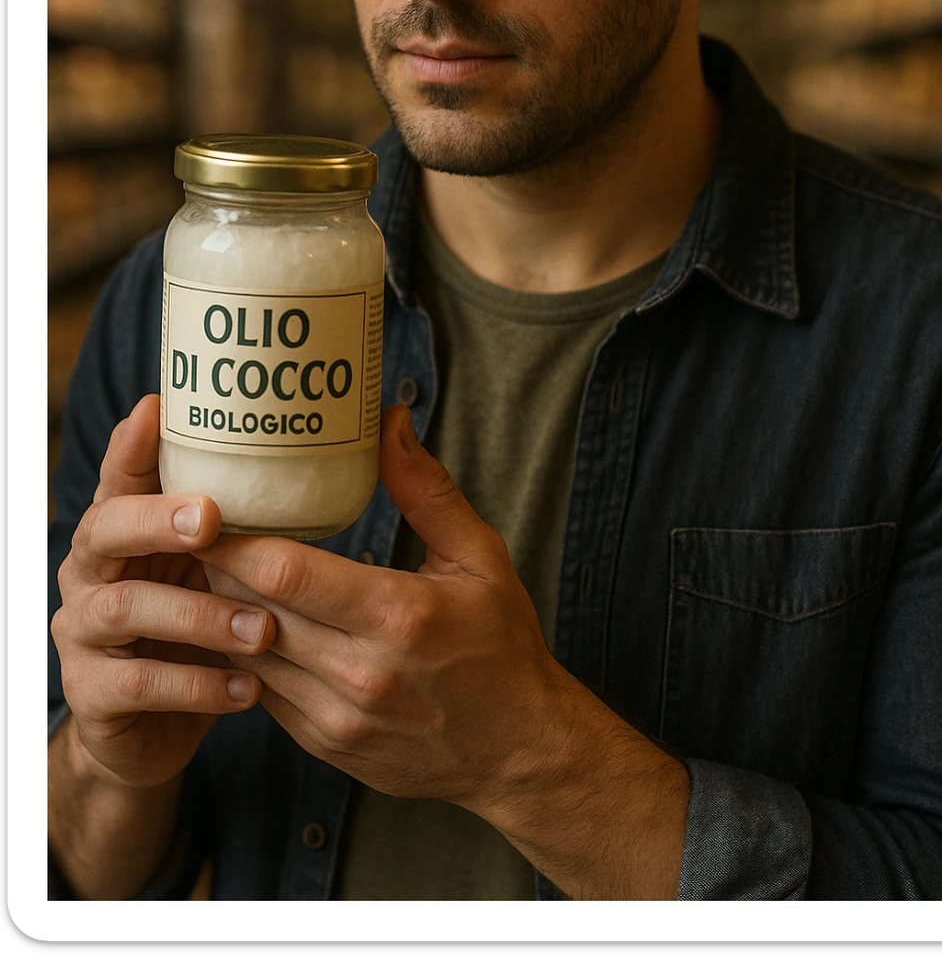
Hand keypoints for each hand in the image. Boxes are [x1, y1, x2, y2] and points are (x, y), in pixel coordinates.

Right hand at [51, 394, 277, 789]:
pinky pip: (137, 683)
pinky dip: (196, 683)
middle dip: (157, 519)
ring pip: (126, 607)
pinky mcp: (90, 693)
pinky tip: (247, 688)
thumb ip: (255, 514)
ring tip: (262, 629)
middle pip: (104, 528)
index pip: (122, 476)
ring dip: (199, 614)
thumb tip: (375, 430)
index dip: (134, 445)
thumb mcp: (226, 565)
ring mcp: (83, 632)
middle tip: (211, 519)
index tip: (156, 410)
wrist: (159, 728)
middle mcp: (93, 571)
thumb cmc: (206, 623)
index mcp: (126, 529)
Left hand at [197, 404, 579, 815]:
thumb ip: (426, 491)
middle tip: (191, 527)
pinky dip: (242, 652)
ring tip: (202, 568)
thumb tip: (389, 422)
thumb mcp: (479, 557)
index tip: (208, 506)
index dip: (235, 539)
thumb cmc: (501, 645)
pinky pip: (261, 691)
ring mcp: (337, 717)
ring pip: (246, 654)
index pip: (286, 573)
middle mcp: (361, 674)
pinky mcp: (324, 744)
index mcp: (399, 617)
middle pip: (253, 609)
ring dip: (220, 611)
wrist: (517, 751)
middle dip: (216, 566)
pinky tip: (236, 619)